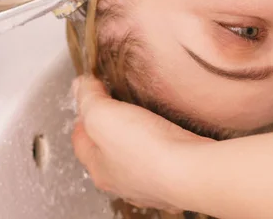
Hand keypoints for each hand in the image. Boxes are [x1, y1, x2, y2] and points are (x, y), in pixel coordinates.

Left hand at [71, 76, 211, 212]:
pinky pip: (165, 162)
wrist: (192, 171)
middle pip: (108, 153)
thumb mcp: (102, 114)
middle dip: (109, 131)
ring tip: (144, 119)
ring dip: (137, 142)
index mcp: (99, 168)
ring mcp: (151, 185)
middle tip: (116, 107)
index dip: (82, 116)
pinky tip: (171, 136)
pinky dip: (164, 149)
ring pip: (137, 160)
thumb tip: (80, 86)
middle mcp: (123, 183)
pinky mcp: (177, 181)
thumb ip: (88, 98)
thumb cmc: (145, 149)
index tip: (89, 98)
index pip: (81, 140)